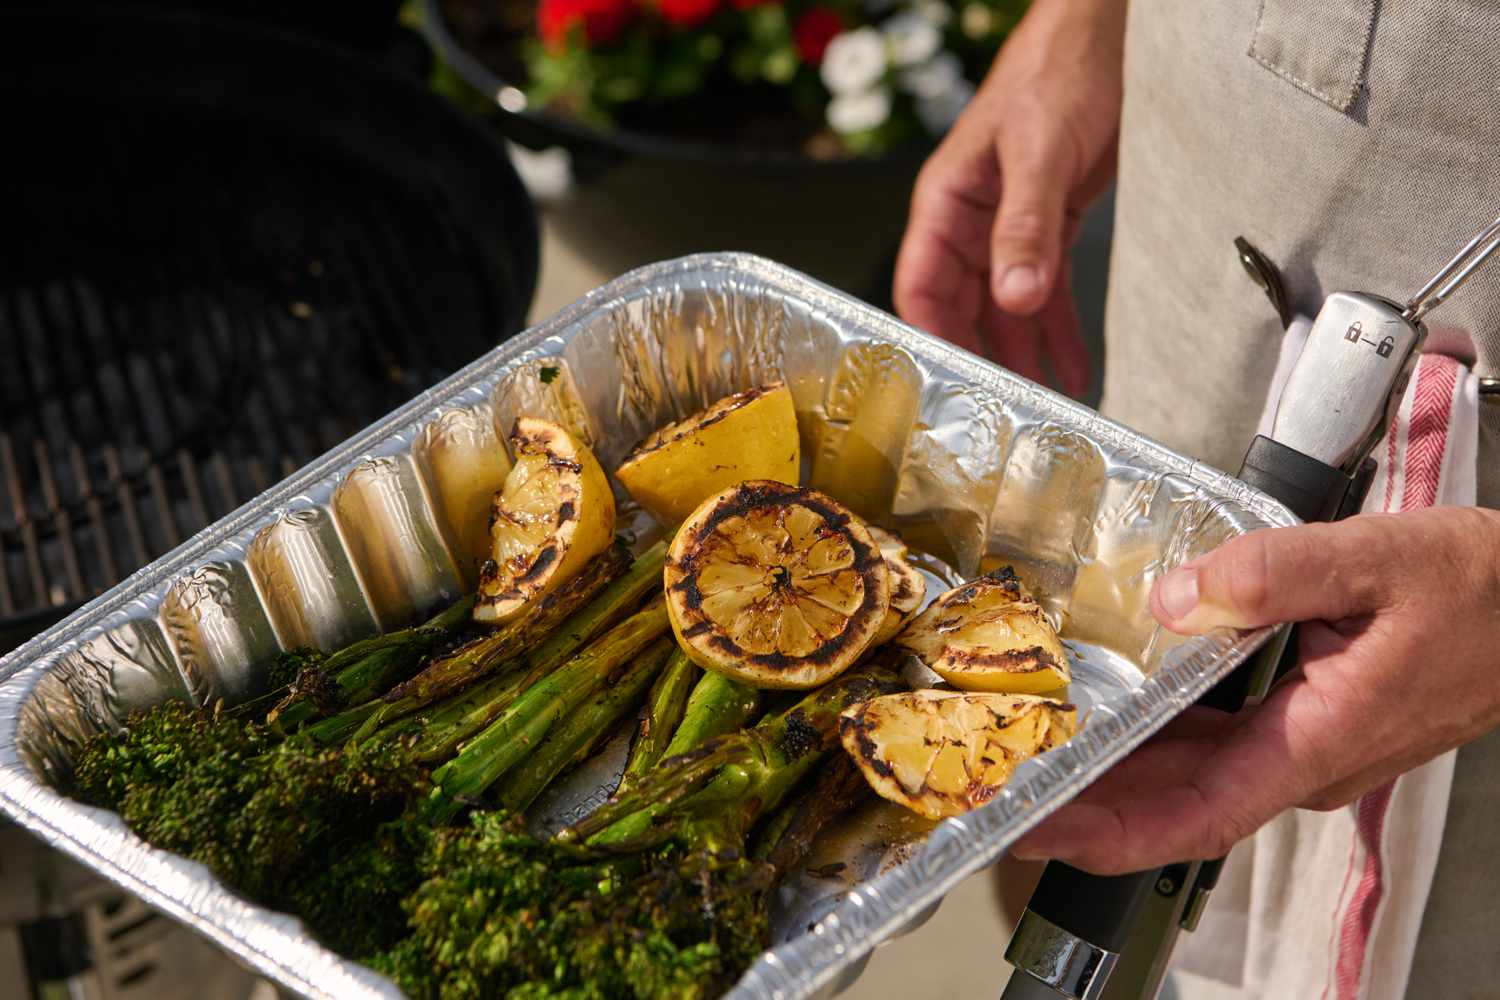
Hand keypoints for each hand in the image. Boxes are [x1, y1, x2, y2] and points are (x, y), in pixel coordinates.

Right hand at [892, 0, 1123, 394]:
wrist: (1110, 33)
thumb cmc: (1059, 70)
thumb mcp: (1039, 151)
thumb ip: (1026, 226)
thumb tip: (1014, 298)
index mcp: (947, 203)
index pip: (920, 288)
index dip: (930, 339)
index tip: (949, 388)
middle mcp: (971, 224)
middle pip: (961, 309)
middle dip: (980, 360)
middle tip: (1002, 415)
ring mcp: (1009, 228)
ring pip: (1005, 309)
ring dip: (1023, 356)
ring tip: (1045, 407)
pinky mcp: (1051, 227)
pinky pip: (1047, 291)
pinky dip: (1058, 331)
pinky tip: (1073, 368)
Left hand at [1011, 508, 1499, 873]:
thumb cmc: (1485, 591)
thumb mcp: (1378, 559)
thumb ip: (1271, 574)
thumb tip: (1177, 599)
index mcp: (1320, 740)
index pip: (1196, 814)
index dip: (1108, 830)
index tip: (1036, 829)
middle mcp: (1308, 759)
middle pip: (1177, 801)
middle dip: (1089, 803)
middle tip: (1005, 788)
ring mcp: (1309, 746)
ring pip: (1195, 775)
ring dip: (1119, 773)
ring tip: (1040, 755)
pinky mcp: (1311, 722)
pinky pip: (1220, 742)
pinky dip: (1162, 737)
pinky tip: (1121, 714)